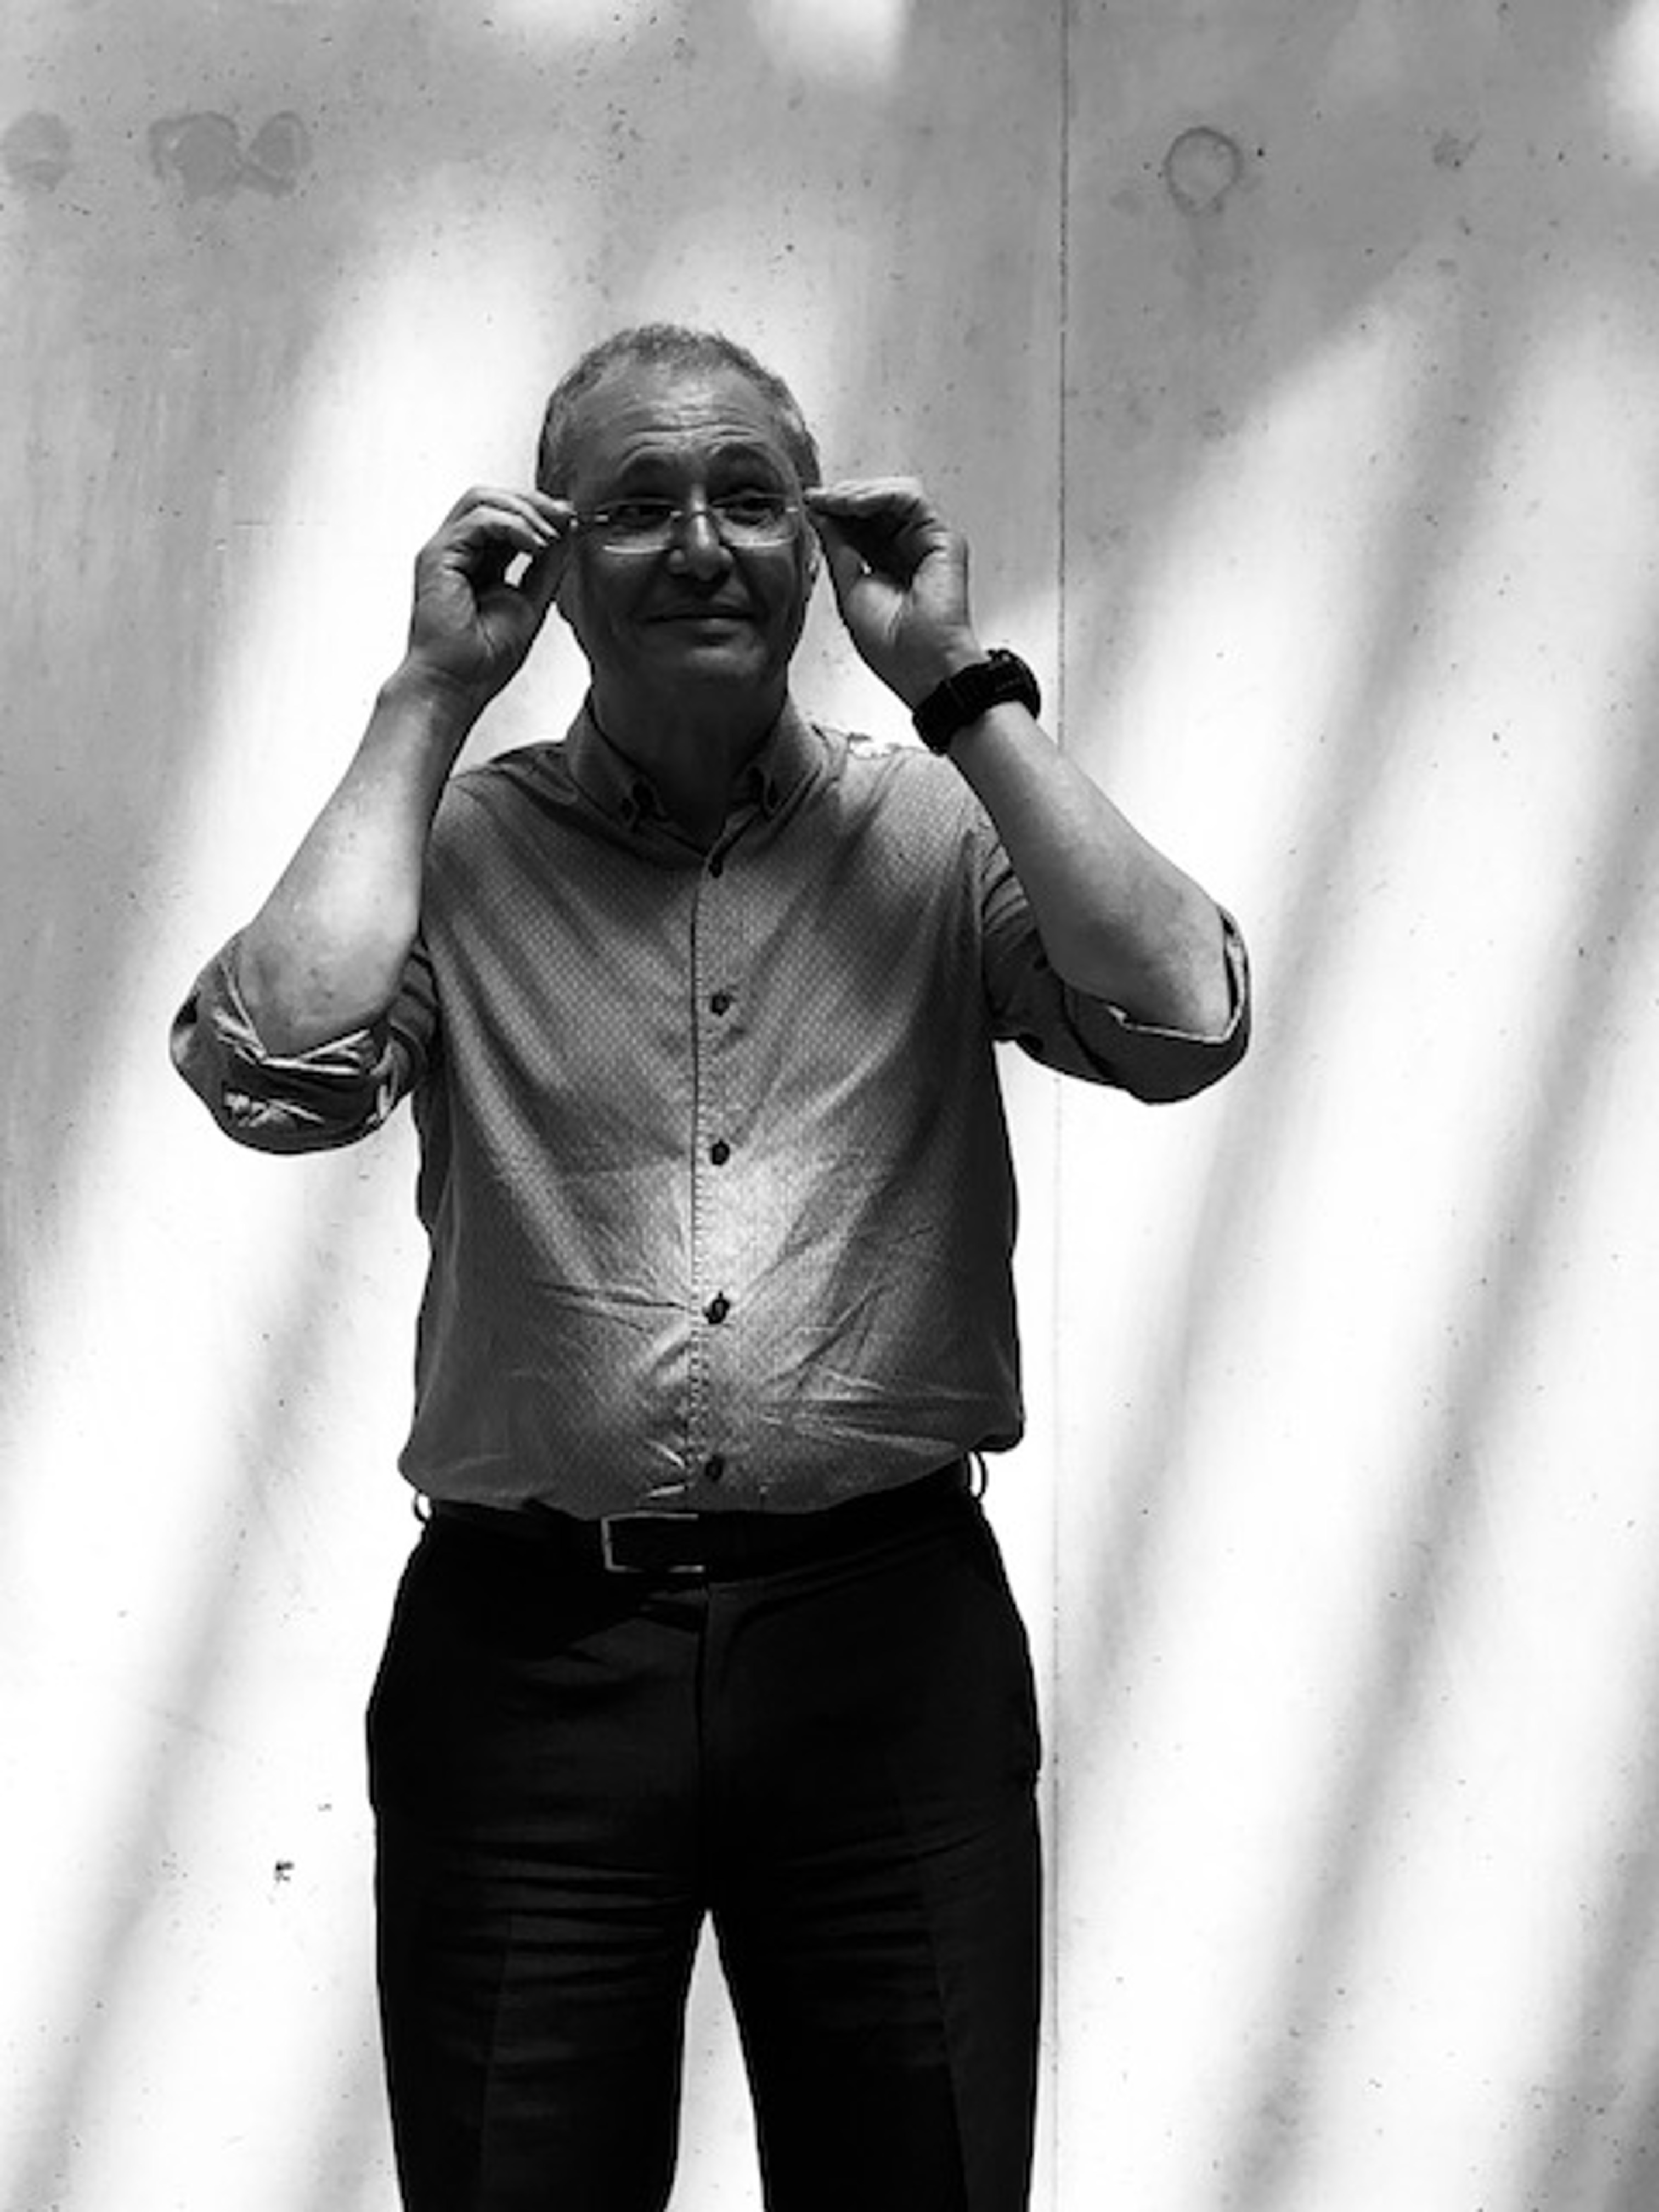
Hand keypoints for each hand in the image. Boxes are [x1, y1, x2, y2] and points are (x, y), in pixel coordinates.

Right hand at [403, 487, 572, 706]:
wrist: (456, 686)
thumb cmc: (481, 661)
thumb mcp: (530, 603)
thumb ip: (546, 567)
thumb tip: (566, 533)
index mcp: (477, 562)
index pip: (506, 516)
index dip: (539, 511)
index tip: (570, 519)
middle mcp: (458, 552)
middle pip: (492, 498)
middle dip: (533, 502)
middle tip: (564, 517)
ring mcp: (444, 551)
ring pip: (481, 499)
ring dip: (524, 511)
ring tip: (550, 537)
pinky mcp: (437, 556)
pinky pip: (477, 520)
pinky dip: (512, 525)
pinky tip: (535, 545)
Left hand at [805, 479, 982, 708]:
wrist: (922, 669)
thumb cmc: (894, 648)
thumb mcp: (849, 590)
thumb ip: (837, 549)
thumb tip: (820, 516)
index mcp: (886, 563)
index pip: (861, 522)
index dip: (835, 509)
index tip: (809, 503)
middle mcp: (909, 549)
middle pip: (877, 504)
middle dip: (844, 497)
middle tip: (817, 498)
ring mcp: (928, 542)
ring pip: (894, 495)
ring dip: (859, 493)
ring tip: (833, 501)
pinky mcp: (944, 539)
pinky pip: (911, 500)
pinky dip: (881, 495)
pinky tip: (855, 505)